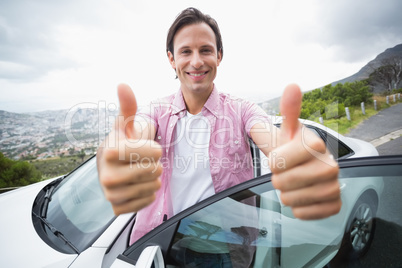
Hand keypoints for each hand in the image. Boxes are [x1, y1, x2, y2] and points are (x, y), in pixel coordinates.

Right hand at [98, 84, 161, 214]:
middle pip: (155, 170)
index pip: (155, 151)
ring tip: (138, 171)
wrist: (109, 167)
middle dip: (153, 163)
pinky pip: (148, 200)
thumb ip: (127, 106)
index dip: (154, 148)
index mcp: (110, 152)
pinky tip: (136, 184)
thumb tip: (123, 84)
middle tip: (139, 160)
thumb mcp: (124, 125)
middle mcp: (107, 177)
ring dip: (152, 178)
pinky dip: (148, 192)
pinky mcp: (117, 208)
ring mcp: (111, 195)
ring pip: (154, 186)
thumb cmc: (121, 143)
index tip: (143, 146)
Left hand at [270, 84, 340, 218]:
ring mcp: (334, 187)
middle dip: (278, 178)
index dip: (273, 162)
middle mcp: (331, 165)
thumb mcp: (289, 129)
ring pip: (290, 200)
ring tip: (295, 183)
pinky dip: (297, 208)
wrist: (309, 167)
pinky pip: (303, 214)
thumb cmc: (295, 148)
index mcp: (316, 144)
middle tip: (288, 172)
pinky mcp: (334, 205)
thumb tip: (292, 85)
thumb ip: (289, 109)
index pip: (276, 162)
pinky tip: (303, 196)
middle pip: (282, 182)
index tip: (281, 157)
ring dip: (286, 194)